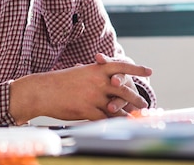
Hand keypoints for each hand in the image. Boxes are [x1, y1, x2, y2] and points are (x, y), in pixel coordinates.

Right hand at [8, 55, 151, 123]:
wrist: (43, 91)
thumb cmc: (60, 81)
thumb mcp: (80, 72)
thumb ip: (95, 74)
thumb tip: (108, 77)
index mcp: (96, 69)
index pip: (121, 66)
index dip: (136, 69)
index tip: (150, 71)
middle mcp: (97, 81)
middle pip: (123, 89)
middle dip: (135, 97)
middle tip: (144, 103)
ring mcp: (93, 96)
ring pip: (116, 106)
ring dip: (127, 113)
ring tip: (136, 118)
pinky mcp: (87, 110)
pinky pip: (104, 118)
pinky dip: (113, 123)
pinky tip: (119, 126)